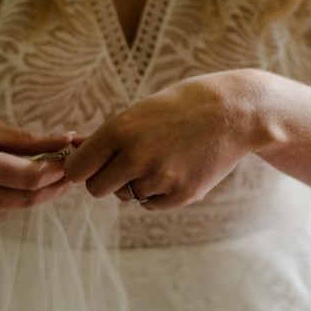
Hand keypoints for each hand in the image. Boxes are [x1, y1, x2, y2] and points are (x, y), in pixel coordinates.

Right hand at [0, 121, 76, 237]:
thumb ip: (29, 140)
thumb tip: (69, 140)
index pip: (29, 178)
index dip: (56, 172)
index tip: (71, 163)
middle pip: (26, 199)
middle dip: (51, 187)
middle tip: (66, 174)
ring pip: (11, 209)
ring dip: (23, 193)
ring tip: (14, 173)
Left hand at [63, 72, 260, 209]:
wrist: (233, 112)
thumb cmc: (182, 106)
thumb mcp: (140, 111)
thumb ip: (110, 137)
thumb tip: (76, 158)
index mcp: (119, 130)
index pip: (77, 169)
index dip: (81, 168)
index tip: (89, 165)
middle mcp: (135, 157)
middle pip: (97, 189)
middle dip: (106, 180)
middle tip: (125, 164)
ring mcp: (159, 178)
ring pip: (127, 196)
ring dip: (137, 183)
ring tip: (162, 157)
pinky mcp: (181, 195)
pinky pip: (151, 204)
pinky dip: (158, 192)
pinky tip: (177, 168)